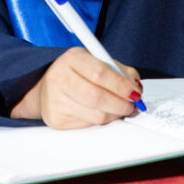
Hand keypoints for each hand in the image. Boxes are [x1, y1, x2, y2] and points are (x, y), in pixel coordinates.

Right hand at [10, 48, 141, 128]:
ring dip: (114, 115)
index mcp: (72, 58)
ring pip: (95, 115)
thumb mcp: (97, 61)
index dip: (121, 86)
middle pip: (97, 97)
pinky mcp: (56, 119)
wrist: (47, 87)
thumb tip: (135, 87)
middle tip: (131, 106)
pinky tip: (103, 113)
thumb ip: (119, 70)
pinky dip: (101, 121)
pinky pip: (88, 125)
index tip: (135, 93)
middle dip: (120, 104)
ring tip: (120, 110)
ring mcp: (56, 100)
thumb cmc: (77, 72)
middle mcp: (60, 77)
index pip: (100, 73)